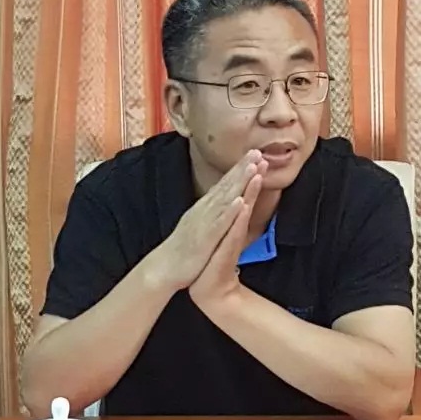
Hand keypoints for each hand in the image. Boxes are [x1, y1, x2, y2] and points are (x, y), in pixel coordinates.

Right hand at [155, 150, 265, 290]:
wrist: (163, 268)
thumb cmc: (183, 250)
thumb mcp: (199, 226)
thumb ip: (211, 214)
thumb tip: (222, 204)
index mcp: (204, 208)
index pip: (224, 184)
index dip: (239, 169)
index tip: (254, 154)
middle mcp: (204, 210)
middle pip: (226, 185)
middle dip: (242, 168)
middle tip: (257, 151)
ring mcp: (204, 223)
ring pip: (225, 199)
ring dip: (239, 182)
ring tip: (252, 167)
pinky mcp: (205, 239)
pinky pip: (220, 224)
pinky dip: (230, 212)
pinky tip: (241, 201)